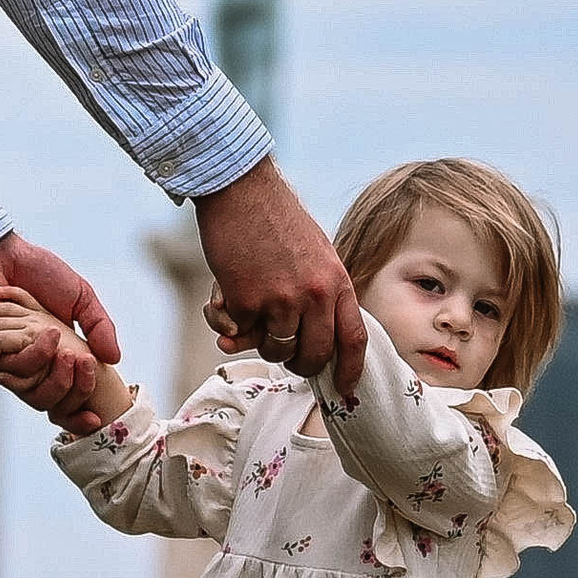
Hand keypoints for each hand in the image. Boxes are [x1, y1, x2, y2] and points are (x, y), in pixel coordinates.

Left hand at [0, 233, 118, 417]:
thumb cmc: (40, 270)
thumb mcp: (81, 296)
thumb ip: (99, 325)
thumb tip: (114, 359)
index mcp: (56, 352)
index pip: (68, 392)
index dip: (78, 412)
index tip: (91, 419)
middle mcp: (32, 360)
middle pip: (48, 398)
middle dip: (64, 384)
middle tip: (77, 360)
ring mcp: (8, 358)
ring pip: (27, 381)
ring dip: (41, 355)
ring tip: (52, 329)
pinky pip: (6, 363)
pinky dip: (18, 344)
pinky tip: (23, 321)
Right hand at [194, 159, 365, 393]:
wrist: (240, 189)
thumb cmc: (275, 219)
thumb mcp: (315, 254)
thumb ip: (317, 295)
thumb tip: (301, 338)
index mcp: (336, 280)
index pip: (354, 338)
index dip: (350, 369)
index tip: (344, 388)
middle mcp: (315, 295)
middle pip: (314, 355)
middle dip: (298, 364)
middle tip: (283, 354)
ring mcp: (281, 300)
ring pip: (276, 350)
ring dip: (260, 341)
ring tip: (250, 313)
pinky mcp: (246, 301)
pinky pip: (239, 332)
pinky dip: (229, 320)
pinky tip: (224, 294)